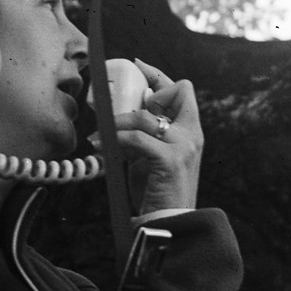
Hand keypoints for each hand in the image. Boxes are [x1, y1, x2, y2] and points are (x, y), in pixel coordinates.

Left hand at [110, 59, 202, 215]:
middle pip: (178, 90)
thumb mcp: (152, 158)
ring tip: (99, 135)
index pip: (181, 90)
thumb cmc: (158, 193)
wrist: (170, 226)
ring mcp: (183, 146)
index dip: (158, 74)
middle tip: (119, 101)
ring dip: (116, 123)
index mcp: (191, 131)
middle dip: (147, 87)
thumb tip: (119, 118)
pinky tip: (101, 148)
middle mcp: (192, 134)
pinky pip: (135, 138)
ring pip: (144, 116)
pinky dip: (114, 140)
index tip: (137, 64)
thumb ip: (145, 136)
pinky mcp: (169, 160)